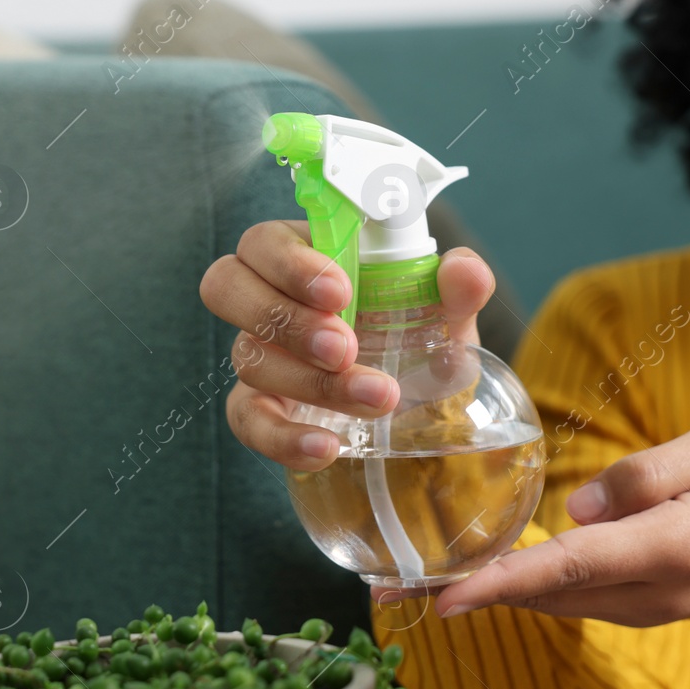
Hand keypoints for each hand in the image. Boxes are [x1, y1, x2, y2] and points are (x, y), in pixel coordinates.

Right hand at [198, 220, 496, 470]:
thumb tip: (463, 270)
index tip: (342, 291)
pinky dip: (283, 437)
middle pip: (226, 286)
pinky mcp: (260, 410)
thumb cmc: (422, 342)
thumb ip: (460, 289)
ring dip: (309, 380)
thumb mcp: (449, 316)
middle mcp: (270, 302)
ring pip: (248, 357)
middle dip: (284, 317)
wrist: (423, 409)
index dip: (289, 263)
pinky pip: (247, 421)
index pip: (264, 241)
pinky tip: (327, 447)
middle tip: (344, 347)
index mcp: (307, 258)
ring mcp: (260, 356)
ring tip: (374, 397)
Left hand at [428, 424, 689, 626]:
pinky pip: (572, 601)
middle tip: (397, 585)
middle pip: (546, 594)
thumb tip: (579, 510)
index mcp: (666, 550)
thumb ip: (645, 475)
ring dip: (493, 594)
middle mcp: (651, 594)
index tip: (446, 598)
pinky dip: (526, 591)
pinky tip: (487, 575)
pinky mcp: (642, 607)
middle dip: (473, 592)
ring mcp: (647, 609)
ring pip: (555, 603)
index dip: (502, 585)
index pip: (567, 569)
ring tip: (423, 581)